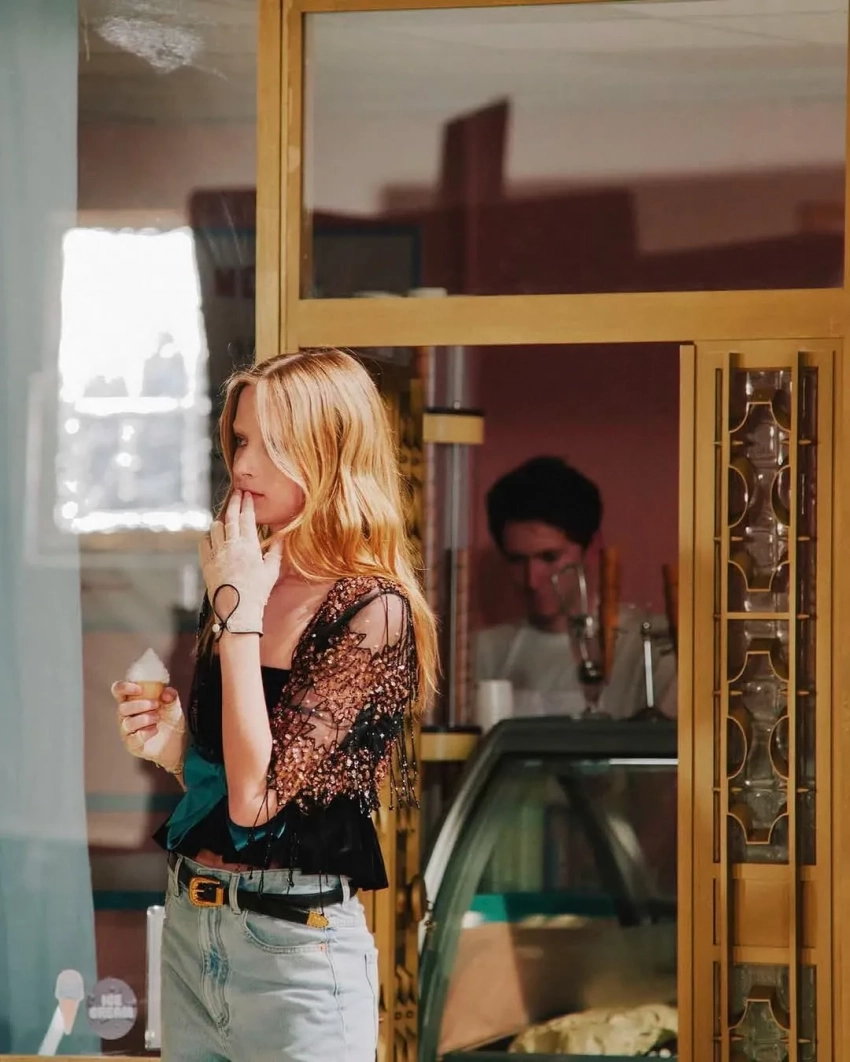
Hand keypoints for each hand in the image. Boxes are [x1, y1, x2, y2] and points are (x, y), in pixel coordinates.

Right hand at [111, 681, 185, 773]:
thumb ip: (171, 696)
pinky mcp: (132, 744)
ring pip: (127, 723)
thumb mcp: (173, 705)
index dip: (124, 687)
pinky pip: (133, 739)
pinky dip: (145, 733)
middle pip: (122, 708)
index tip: (139, 689)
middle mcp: (126, 715)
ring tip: (157, 718)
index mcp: (131, 700)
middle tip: (156, 705)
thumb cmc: (169, 719)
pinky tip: (155, 729)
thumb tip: (167, 692)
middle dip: (140, 705)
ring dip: (144, 719)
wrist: (176, 741)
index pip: (118, 690)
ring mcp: (127, 730)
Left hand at [199, 490, 282, 635]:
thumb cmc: (258, 592)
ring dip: (221, 521)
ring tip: (226, 519)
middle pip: (231, 517)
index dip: (247, 504)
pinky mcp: (206, 563)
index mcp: (249, 545)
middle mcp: (231, 545)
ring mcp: (217, 553)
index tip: (247, 494)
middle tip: (237, 493)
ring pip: (215, 528)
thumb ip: (276, 550)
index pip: (247, 517)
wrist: (237, 610)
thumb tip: (282, 536)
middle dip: (235, 502)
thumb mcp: (272, 570)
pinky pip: (204, 542)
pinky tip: (214, 537)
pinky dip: (209, 537)